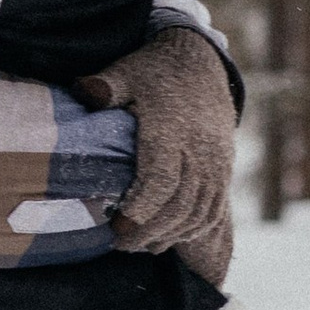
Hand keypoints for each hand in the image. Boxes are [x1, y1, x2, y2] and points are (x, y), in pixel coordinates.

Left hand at [82, 26, 236, 287]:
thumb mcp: (126, 72)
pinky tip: (168, 238)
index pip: (161, 180)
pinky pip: (215, 208)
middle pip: (180, 203)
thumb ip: (105, 86)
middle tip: (119, 244)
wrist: (201, 64)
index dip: (141, 209)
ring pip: (199, 211)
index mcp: (171, 129)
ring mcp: (216, 162)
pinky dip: (193, 229)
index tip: (117, 227)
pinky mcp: (224, 168)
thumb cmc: (153, 72)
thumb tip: (84, 91)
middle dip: (149, 230)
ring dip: (170, 234)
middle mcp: (199, 150)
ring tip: (140, 245)